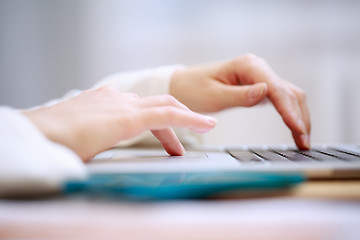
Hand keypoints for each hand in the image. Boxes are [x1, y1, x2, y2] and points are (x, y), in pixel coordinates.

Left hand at [23, 87, 216, 160]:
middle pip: (163, 104)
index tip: (210, 125)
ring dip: (161, 120)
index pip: (168, 115)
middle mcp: (121, 102)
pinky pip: (129, 100)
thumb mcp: (101, 156)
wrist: (35, 131)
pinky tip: (136, 122)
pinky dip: (141, 112)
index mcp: (125, 117)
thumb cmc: (63, 147)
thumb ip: (128, 149)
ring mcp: (110, 97)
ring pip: (146, 104)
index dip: (192, 120)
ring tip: (164, 140)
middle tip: (194, 135)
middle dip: (183, 118)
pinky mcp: (99, 96)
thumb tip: (145, 161)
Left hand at [170, 53, 310, 149]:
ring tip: (304, 140)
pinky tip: (295, 129)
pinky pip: (280, 99)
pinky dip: (290, 114)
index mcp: (248, 66)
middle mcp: (258, 68)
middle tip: (305, 142)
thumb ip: (240, 96)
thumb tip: (266, 92)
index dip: (289, 111)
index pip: (276, 89)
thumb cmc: (193, 89)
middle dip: (299, 117)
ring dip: (299, 116)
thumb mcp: (213, 96)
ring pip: (289, 95)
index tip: (298, 129)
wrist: (182, 86)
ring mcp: (260, 76)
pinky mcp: (258, 86)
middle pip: (289, 92)